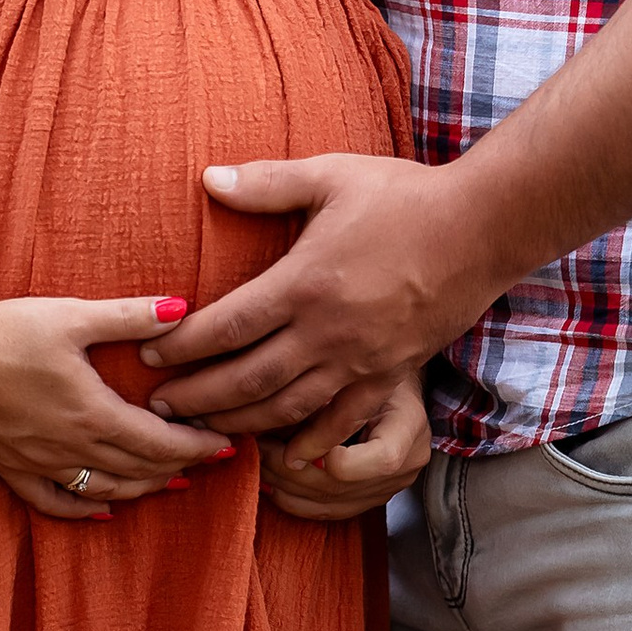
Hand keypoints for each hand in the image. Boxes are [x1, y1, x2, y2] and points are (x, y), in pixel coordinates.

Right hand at [0, 293, 236, 520]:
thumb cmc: (5, 331)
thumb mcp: (72, 316)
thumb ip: (130, 316)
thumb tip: (184, 309)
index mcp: (93, 413)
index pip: (161, 441)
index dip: (198, 446)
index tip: (229, 444)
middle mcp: (72, 448)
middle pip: (140, 468)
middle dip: (181, 466)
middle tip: (212, 460)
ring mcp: (41, 463)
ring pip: (105, 489)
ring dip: (143, 487)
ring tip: (172, 482)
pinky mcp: (11, 467)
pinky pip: (54, 502)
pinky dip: (85, 508)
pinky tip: (104, 507)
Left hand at [139, 151, 500, 435]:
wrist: (481, 230)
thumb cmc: (404, 197)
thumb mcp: (332, 175)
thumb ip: (267, 183)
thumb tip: (208, 178)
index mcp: (305, 283)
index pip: (227, 327)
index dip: (183, 347)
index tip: (150, 356)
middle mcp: (328, 332)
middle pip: (247, 380)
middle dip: (197, 398)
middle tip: (158, 408)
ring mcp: (360, 361)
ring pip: (287, 409)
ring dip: (240, 425)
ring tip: (204, 430)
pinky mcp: (389, 376)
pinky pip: (340, 422)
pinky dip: (307, 444)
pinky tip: (283, 456)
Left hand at [259, 378, 430, 525]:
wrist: (390, 386)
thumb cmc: (369, 369)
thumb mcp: (354, 371)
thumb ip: (326, 395)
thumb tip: (274, 418)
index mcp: (409, 427)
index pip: (383, 458)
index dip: (338, 460)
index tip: (300, 447)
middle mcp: (406, 466)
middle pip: (344, 486)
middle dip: (292, 469)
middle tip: (258, 446)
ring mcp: (388, 489)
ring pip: (330, 503)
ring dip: (285, 485)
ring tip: (258, 460)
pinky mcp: (368, 501)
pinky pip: (327, 512)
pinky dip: (293, 500)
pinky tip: (268, 482)